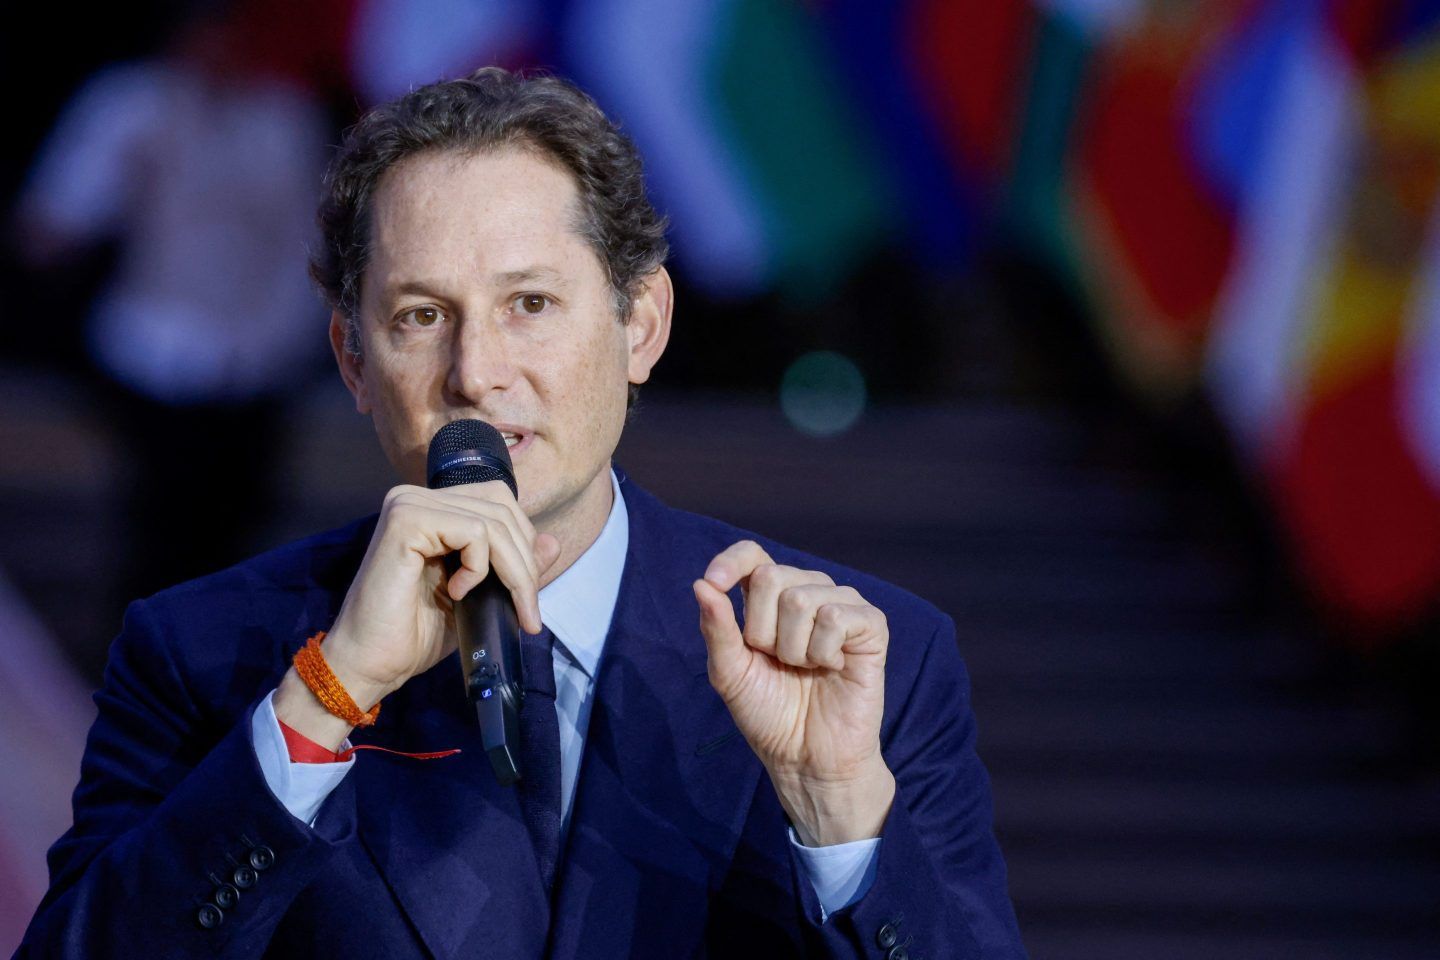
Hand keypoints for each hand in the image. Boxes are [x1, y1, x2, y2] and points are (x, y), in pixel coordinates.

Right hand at [274, 481, 560, 748]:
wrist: (370, 664)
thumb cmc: (415, 633)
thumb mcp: (480, 596)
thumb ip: (510, 565)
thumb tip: (553, 541)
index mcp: (431, 509)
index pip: (499, 502)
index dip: (524, 545)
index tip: (528, 598)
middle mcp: (416, 497)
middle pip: (501, 507)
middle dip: (525, 563)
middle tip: (528, 611)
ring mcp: (407, 504)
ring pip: (494, 521)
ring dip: (514, 572)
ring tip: (507, 608)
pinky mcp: (405, 520)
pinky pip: (474, 531)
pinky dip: (479, 567)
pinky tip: (457, 592)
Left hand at [693, 541, 893, 845]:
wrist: (806, 756)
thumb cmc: (768, 713)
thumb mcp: (729, 672)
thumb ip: (717, 629)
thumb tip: (701, 584)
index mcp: (768, 598)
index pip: (751, 555)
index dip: (731, 562)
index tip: (714, 583)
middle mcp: (806, 591)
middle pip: (769, 577)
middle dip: (762, 631)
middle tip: (777, 662)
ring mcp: (841, 604)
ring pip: (801, 598)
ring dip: (794, 648)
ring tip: (805, 669)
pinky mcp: (870, 625)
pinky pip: (836, 616)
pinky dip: (824, 651)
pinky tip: (831, 667)